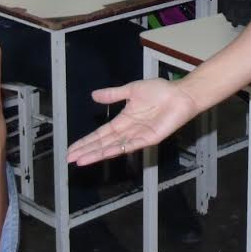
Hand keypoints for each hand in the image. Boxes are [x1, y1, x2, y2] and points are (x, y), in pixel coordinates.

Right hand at [66, 78, 199, 166]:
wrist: (180, 94)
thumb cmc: (160, 91)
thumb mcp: (131, 90)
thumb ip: (113, 94)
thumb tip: (94, 95)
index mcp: (123, 120)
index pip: (100, 134)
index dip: (86, 141)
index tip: (72, 149)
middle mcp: (128, 131)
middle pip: (103, 143)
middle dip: (86, 151)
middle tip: (70, 159)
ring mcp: (138, 136)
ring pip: (113, 147)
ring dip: (97, 154)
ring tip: (81, 161)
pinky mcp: (149, 139)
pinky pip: (130, 146)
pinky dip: (117, 150)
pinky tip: (105, 154)